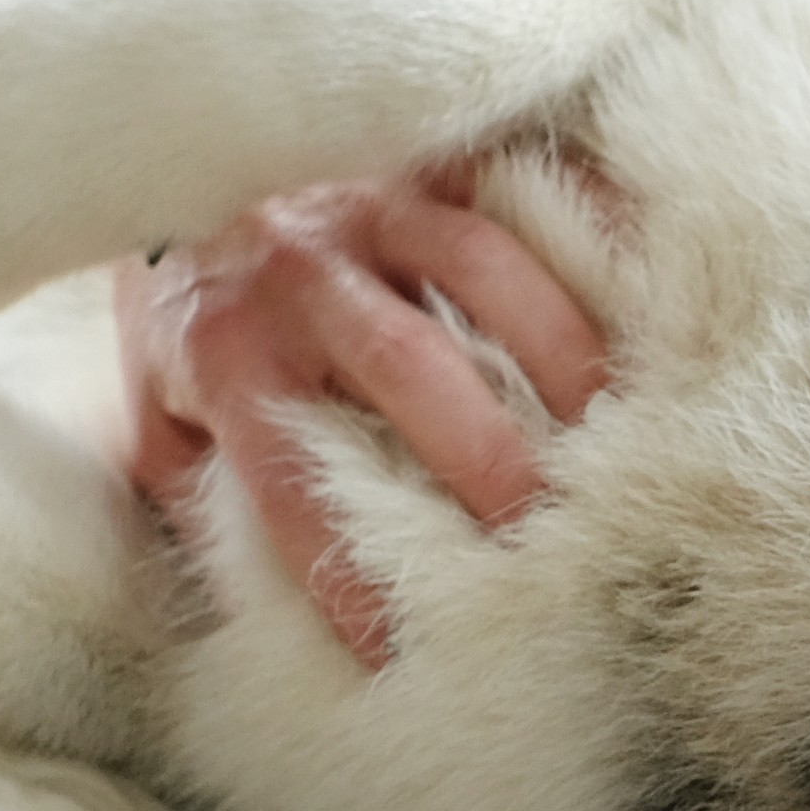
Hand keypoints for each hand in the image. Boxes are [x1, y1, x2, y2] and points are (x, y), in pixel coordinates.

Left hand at [117, 174, 610, 668]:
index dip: (351, 578)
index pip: (294, 489)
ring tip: (617, 434)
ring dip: (562, 356)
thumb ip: (206, 505)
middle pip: (411, 366)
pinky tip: (647, 310)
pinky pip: (523, 196)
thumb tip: (268, 614)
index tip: (407, 652)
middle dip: (490, 458)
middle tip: (548, 533)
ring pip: (483, 268)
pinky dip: (593, 245)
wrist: (162, 166)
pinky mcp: (426, 158)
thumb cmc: (193, 327)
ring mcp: (371, 204)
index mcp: (227, 355)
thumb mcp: (161, 425)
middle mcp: (298, 274)